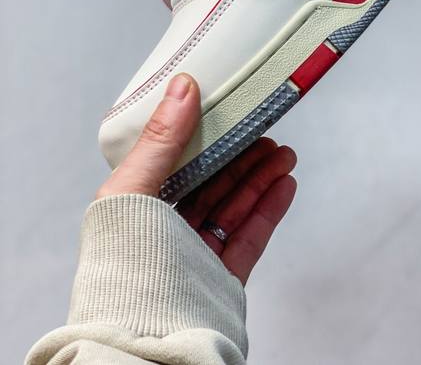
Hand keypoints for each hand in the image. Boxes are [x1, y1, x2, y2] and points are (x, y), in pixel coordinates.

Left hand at [97, 73, 296, 283]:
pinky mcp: (219, 279)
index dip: (203, 138)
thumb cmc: (127, 267)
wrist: (149, 340)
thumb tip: (182, 89)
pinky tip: (284, 186)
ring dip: (260, 179)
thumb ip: (162, 140)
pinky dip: (268, 209)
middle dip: (241, 157)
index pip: (173, 164)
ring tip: (284, 155)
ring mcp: (193, 257)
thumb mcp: (135, 190)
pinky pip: (249, 237)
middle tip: (266, 133)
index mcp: (134, 208)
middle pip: (210, 185)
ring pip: (233, 208)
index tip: (229, 115)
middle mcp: (163, 232)